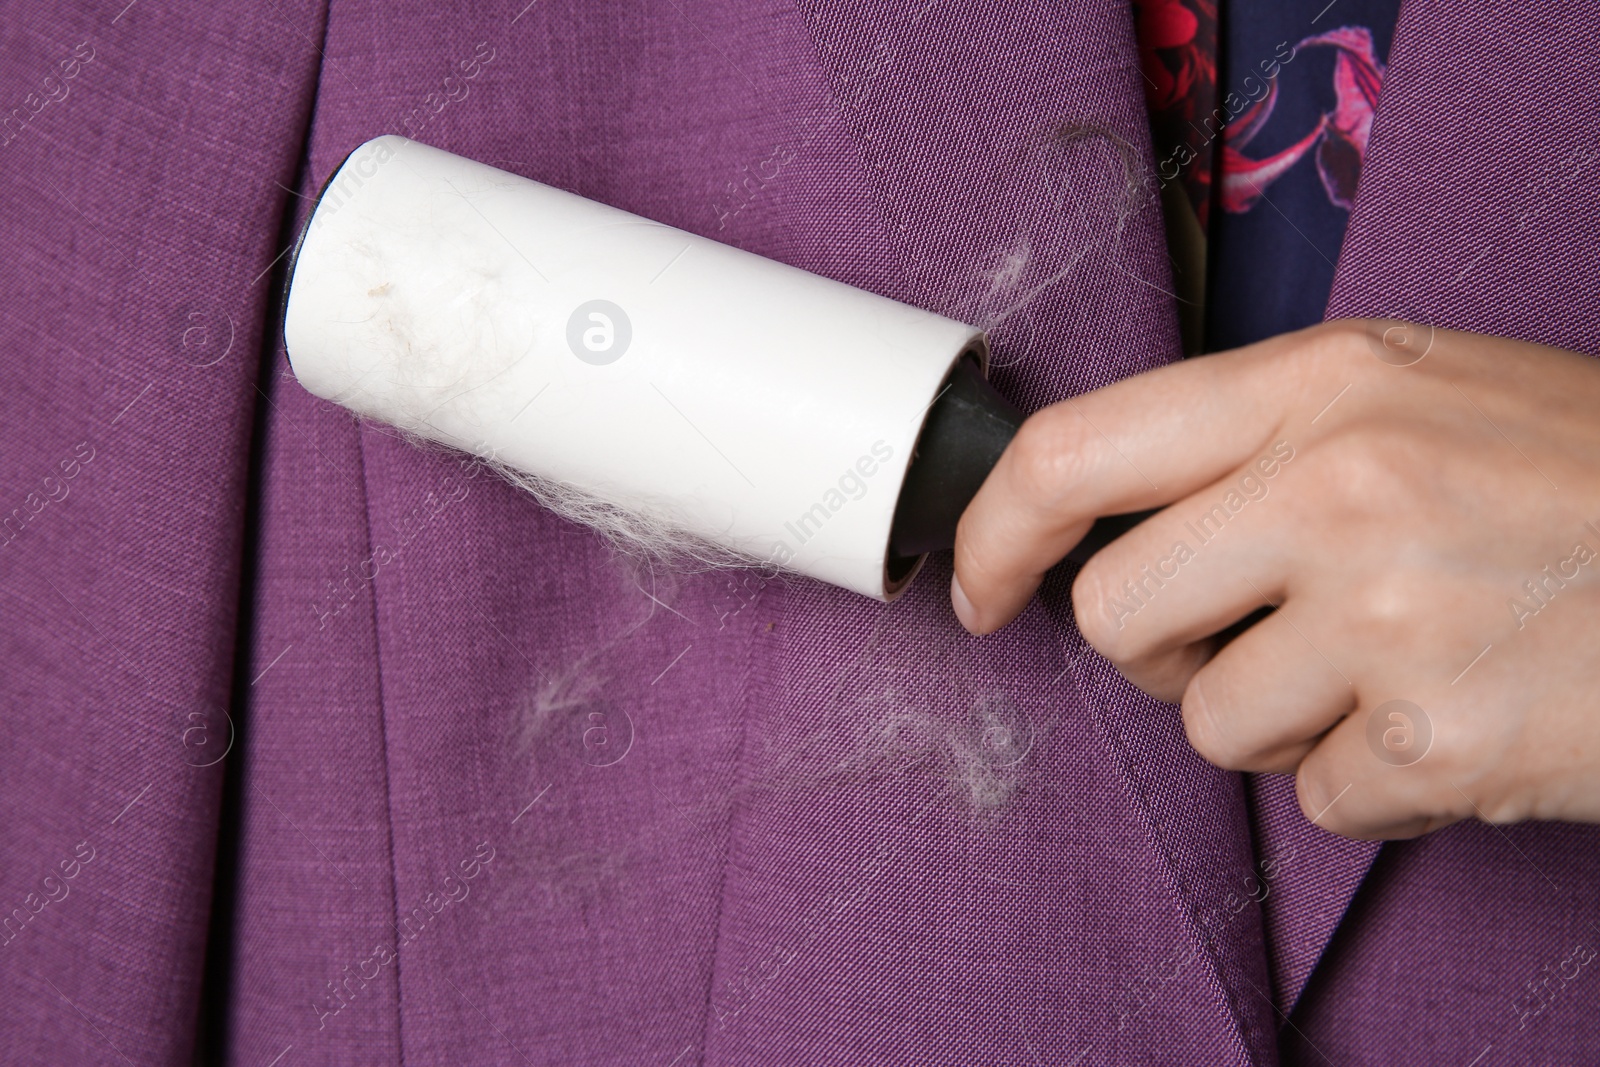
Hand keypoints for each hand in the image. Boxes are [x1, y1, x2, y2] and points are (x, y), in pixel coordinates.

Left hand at [951, 320, 1599, 838]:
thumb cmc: (1588, 479)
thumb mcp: (1421, 394)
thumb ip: (1259, 439)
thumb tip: (1115, 518)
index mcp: (1322, 383)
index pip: (1073, 451)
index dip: (992, 531)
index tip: (974, 584)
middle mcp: (1339, 487)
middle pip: (1115, 616)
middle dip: (1165, 648)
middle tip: (1263, 630)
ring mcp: (1388, 616)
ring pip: (1209, 722)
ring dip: (1281, 719)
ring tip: (1395, 665)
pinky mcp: (1439, 739)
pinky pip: (1318, 797)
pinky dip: (1372, 778)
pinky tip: (1455, 713)